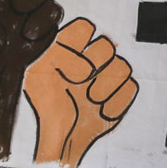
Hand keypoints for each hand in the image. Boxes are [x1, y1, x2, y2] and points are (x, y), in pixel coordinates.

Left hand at [24, 17, 137, 166]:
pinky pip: (130, 88)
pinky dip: (114, 103)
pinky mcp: (121, 95)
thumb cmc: (46, 108)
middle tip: (79, 83)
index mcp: (70, 49)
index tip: (64, 66)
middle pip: (107, 45)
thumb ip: (53, 54)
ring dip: (104, 86)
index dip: (77, 45)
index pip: (84, 28)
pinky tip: (99, 112)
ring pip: (122, 66)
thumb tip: (78, 52)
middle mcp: (91, 59)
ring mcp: (108, 77)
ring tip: (89, 100)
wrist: (61, 138)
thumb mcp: (36, 77)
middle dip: (94, 65)